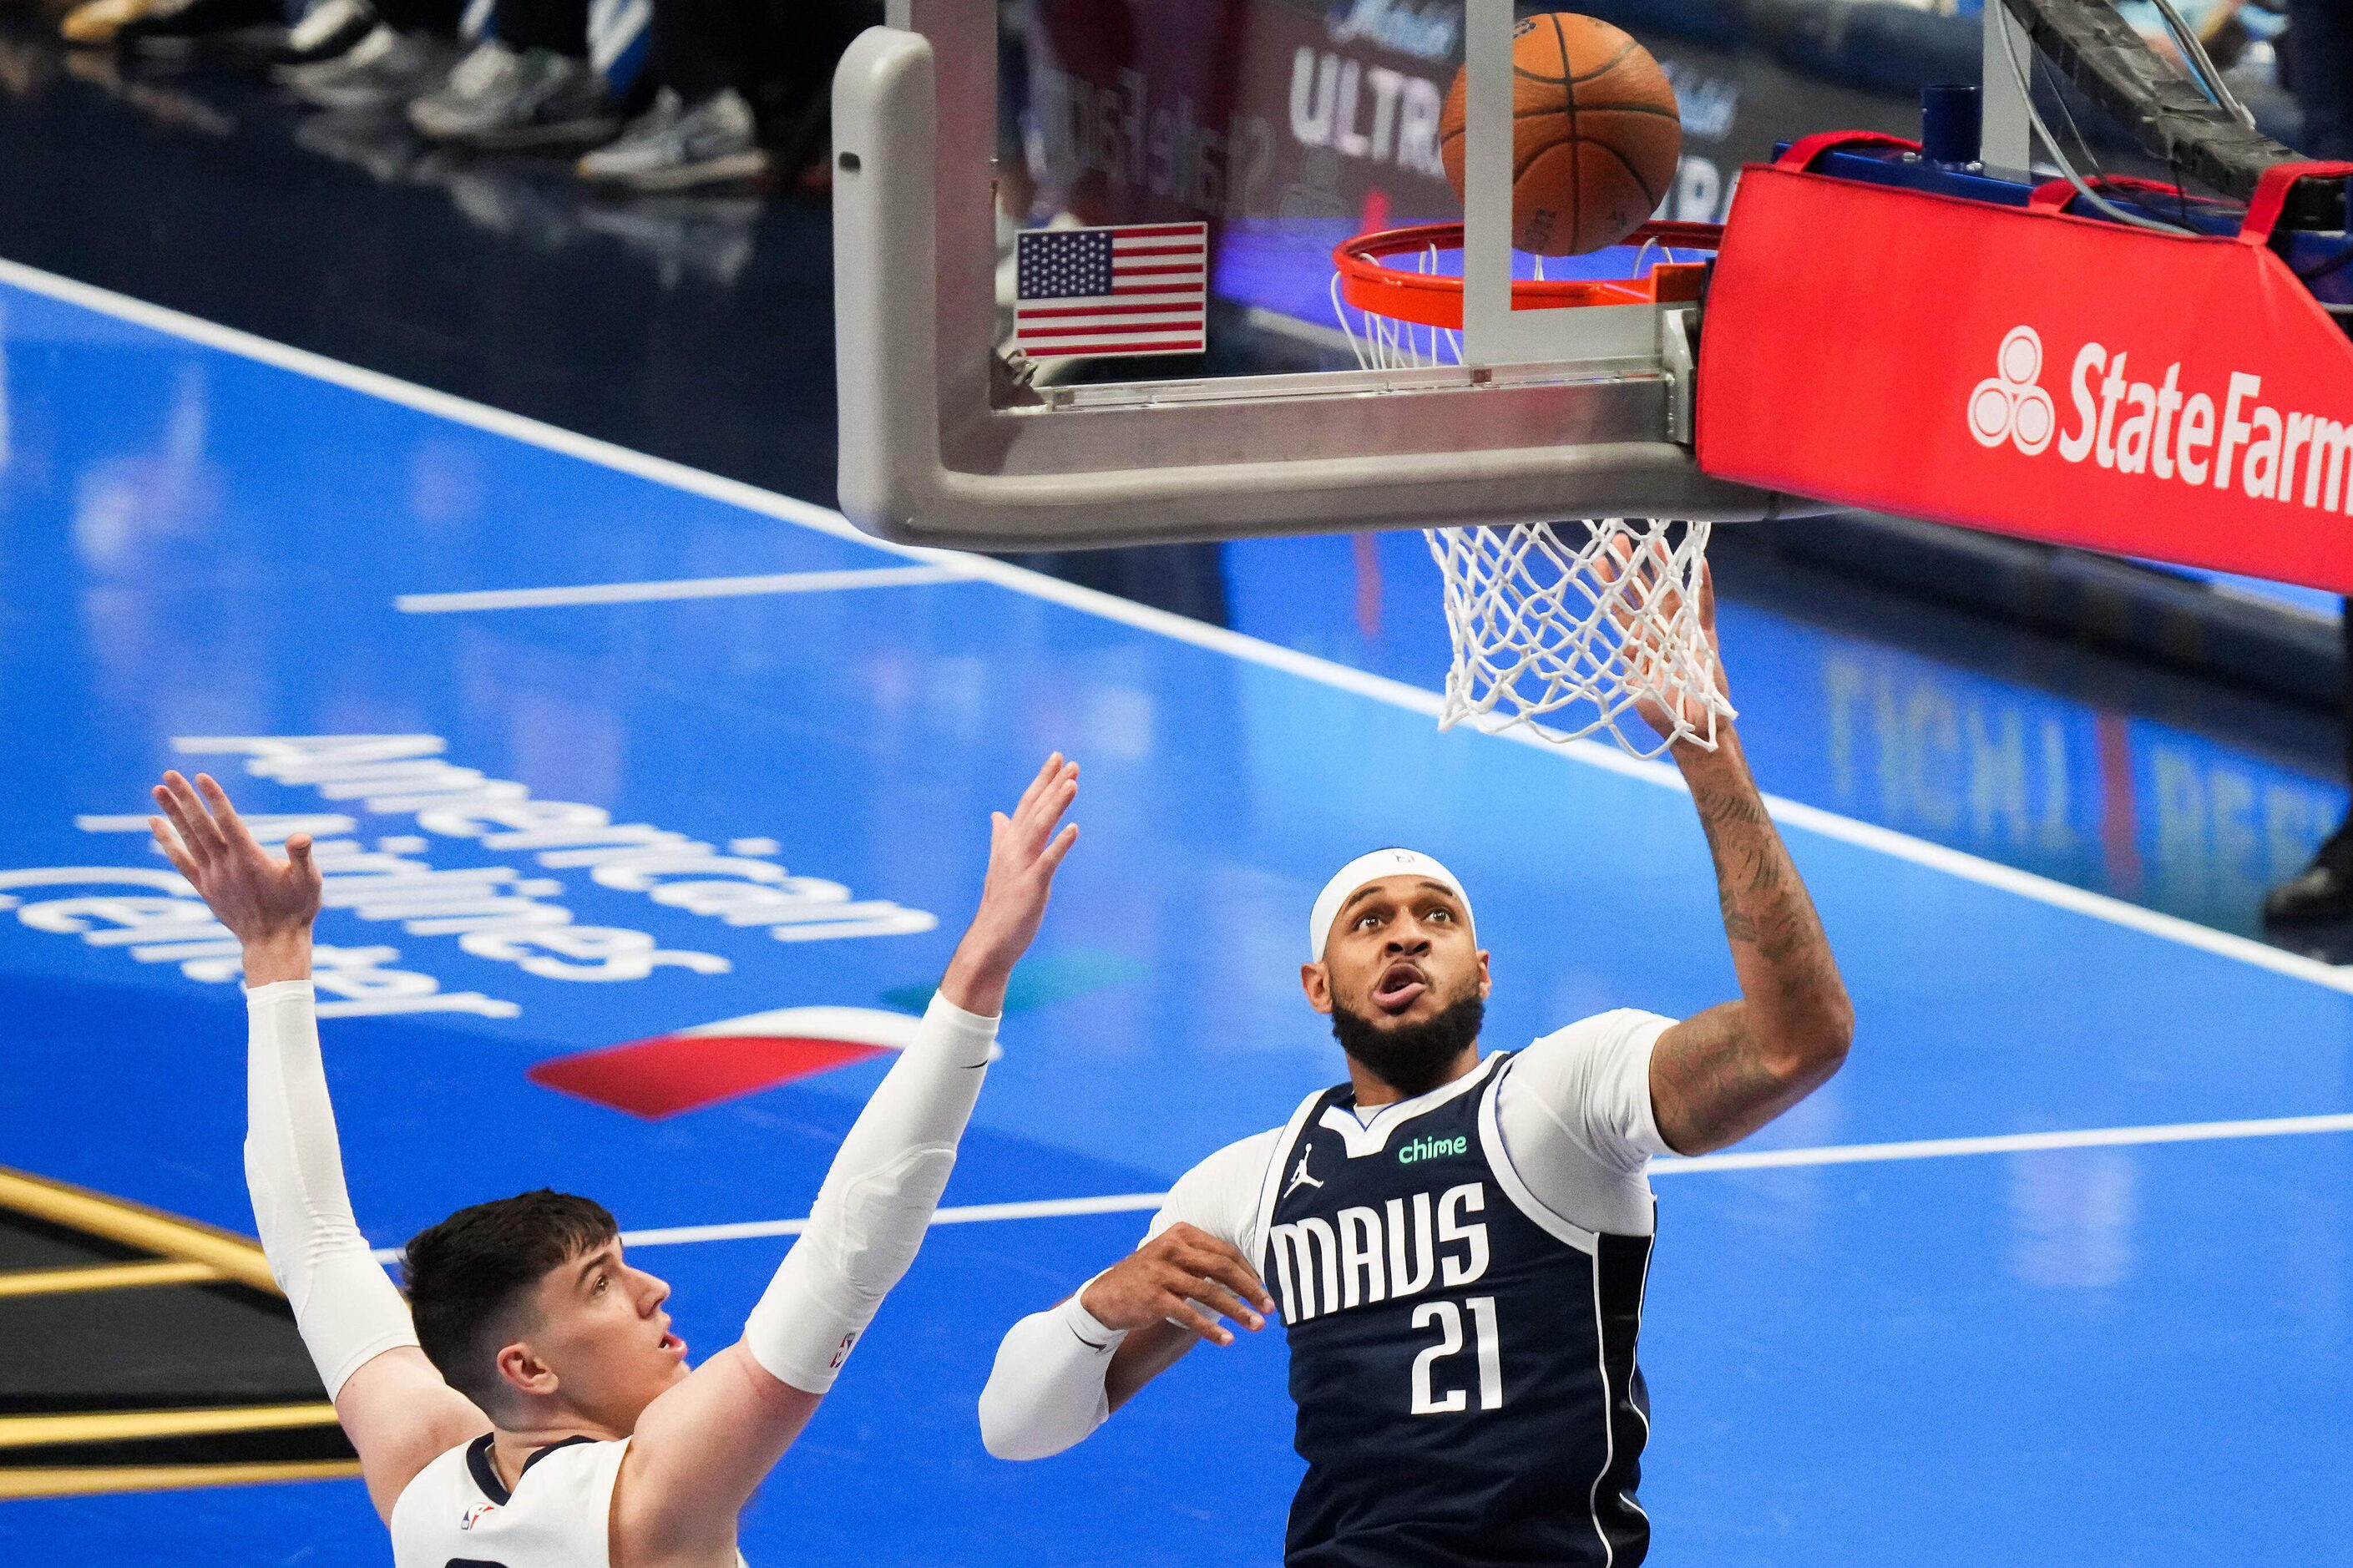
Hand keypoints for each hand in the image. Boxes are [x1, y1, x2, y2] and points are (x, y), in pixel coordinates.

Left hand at [149, 771, 320, 985]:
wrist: (273, 942)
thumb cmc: (297, 909)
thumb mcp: (310, 881)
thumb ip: (303, 856)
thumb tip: (300, 837)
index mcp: (250, 860)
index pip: (228, 822)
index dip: (214, 798)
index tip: (201, 777)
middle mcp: (225, 866)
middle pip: (200, 825)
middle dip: (185, 798)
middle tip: (169, 773)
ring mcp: (211, 877)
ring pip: (187, 838)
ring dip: (172, 813)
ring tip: (158, 789)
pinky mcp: (204, 887)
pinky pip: (180, 860)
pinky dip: (166, 841)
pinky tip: (155, 823)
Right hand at [936, 754, 1080, 1015]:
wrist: (989, 942)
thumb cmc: (999, 905)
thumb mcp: (1001, 866)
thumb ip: (1001, 838)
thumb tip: (998, 815)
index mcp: (1010, 844)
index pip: (1027, 804)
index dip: (1043, 781)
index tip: (1057, 758)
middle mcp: (1014, 850)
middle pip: (1035, 810)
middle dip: (1052, 785)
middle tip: (1070, 762)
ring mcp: (1022, 867)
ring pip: (1041, 828)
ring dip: (1056, 804)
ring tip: (1073, 783)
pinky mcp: (1031, 886)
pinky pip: (1048, 861)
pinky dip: (1061, 844)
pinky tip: (1074, 829)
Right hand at [1079, 1223, 1275, 1346]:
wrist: (1106, 1296)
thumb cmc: (1149, 1278)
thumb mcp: (1173, 1258)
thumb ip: (1203, 1260)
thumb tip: (1249, 1277)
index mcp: (1181, 1234)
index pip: (1225, 1251)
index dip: (1250, 1271)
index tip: (1269, 1288)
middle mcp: (1172, 1248)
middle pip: (1222, 1268)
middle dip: (1251, 1289)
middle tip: (1270, 1308)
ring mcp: (1161, 1272)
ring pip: (1210, 1292)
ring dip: (1237, 1311)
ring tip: (1256, 1326)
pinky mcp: (1154, 1297)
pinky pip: (1190, 1314)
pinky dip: (1210, 1329)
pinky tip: (1227, 1340)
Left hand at [1595, 536, 1731, 746]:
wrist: (1696, 730)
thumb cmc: (1665, 714)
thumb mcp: (1639, 692)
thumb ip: (1630, 672)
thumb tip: (1620, 657)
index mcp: (1639, 644)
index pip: (1620, 608)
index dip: (1611, 586)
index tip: (1599, 561)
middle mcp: (1658, 633)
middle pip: (1643, 592)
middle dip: (1633, 567)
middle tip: (1620, 539)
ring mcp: (1683, 632)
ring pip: (1671, 593)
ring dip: (1664, 568)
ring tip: (1658, 541)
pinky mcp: (1705, 637)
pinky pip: (1704, 606)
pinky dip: (1703, 585)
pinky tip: (1701, 562)